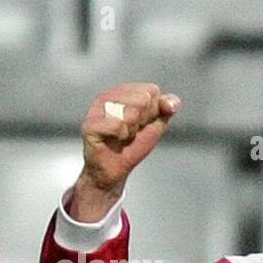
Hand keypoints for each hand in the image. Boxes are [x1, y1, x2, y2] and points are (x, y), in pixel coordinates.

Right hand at [69, 83, 180, 221]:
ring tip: (121, 136)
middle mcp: (108, 96)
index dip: (152, 111)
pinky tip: (113, 140)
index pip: (152, 91)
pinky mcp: (90, 124)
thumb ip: (165, 109)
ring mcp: (97, 109)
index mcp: (124, 91)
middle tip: (130, 131)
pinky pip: (117, 125)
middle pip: (142, 99)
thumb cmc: (132, 146)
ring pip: (131, 112)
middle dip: (142, 121)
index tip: (141, 123)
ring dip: (131, 130)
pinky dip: (121, 137)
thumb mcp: (155, 125)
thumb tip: (172, 102)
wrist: (115, 171)